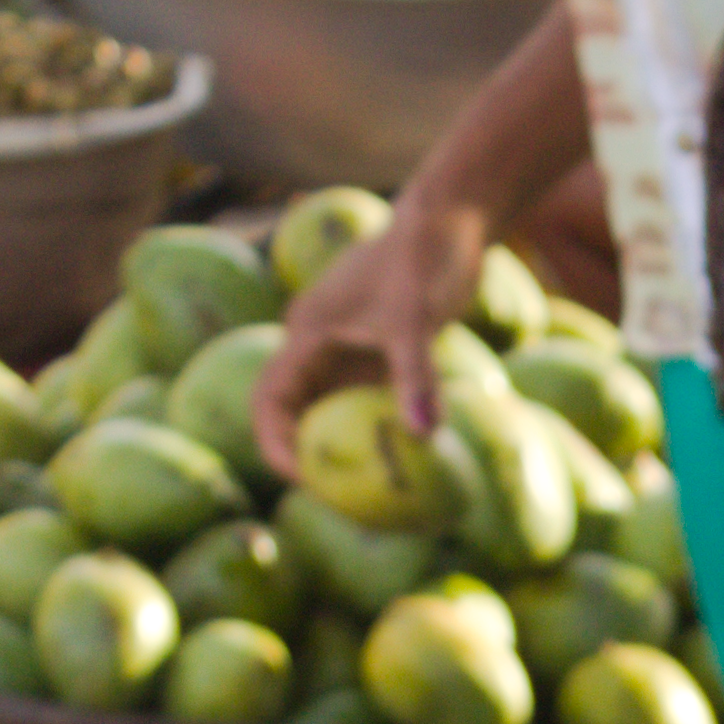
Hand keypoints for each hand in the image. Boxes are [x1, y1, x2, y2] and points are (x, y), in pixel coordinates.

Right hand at [255, 191, 484, 475]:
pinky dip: (375, 431)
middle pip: (295, 414)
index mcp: (308, 334)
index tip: (304, 483)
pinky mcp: (377, 351)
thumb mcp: (417, 317)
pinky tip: (405, 463)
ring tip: (369, 496)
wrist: (453, 218)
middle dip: (307, 459)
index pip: (270, 400)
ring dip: (341, 450)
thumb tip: (424, 435)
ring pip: (330, 410)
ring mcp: (347, 349)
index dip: (277, 445)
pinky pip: (365, 401)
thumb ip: (416, 374)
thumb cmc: (426, 257)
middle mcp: (318, 344)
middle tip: (341, 505)